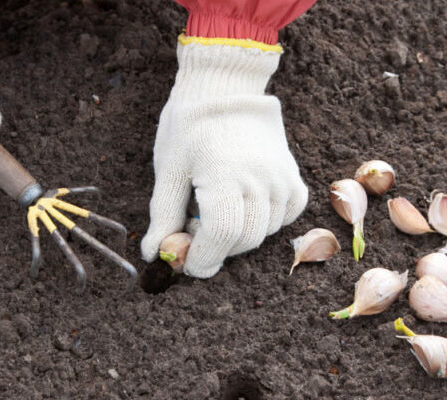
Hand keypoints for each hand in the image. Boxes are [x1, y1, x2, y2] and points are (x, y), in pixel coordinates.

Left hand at [141, 39, 307, 278]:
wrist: (225, 86)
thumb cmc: (190, 125)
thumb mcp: (168, 169)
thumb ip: (163, 215)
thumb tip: (153, 254)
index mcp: (225, 175)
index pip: (221, 236)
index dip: (202, 258)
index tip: (187, 266)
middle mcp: (260, 180)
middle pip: (242, 240)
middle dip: (216, 248)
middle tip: (193, 233)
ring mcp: (282, 179)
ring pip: (263, 232)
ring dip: (237, 235)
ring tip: (214, 211)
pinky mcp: (293, 177)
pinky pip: (284, 216)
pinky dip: (263, 222)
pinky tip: (243, 206)